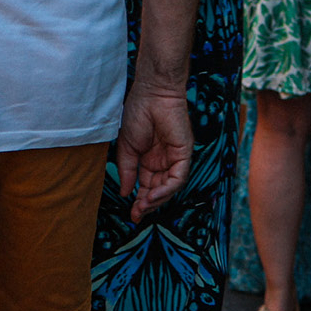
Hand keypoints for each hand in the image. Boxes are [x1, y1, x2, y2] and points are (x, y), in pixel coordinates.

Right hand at [115, 83, 191, 222]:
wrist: (151, 94)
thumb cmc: (137, 114)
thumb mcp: (126, 147)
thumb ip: (127, 170)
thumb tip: (125, 192)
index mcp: (150, 160)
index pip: (147, 186)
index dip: (140, 200)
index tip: (132, 214)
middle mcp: (164, 162)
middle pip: (159, 190)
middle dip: (148, 204)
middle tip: (136, 215)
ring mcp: (175, 159)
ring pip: (169, 188)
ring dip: (156, 200)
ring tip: (142, 206)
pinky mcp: (184, 154)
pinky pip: (178, 178)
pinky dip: (166, 189)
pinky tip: (153, 195)